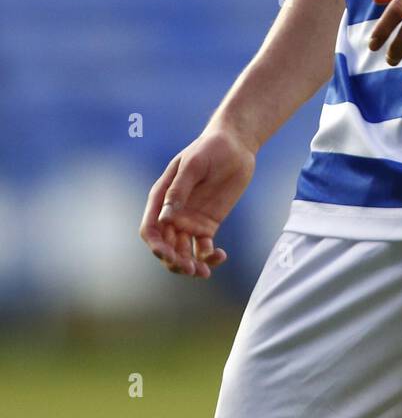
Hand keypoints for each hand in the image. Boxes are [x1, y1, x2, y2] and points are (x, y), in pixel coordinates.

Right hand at [139, 125, 256, 278]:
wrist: (235, 145)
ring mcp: (189, 221)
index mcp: (161, 197)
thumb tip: (165, 218)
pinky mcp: (208, 225)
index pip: (150, 229)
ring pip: (182, 252)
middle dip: (174, 261)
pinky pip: (203, 247)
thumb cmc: (210, 148)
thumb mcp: (193, 165)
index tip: (167, 255)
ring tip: (203, 272)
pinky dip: (208, 256)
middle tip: (190, 268)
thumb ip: (179, 190)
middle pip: (166, 246)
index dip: (156, 246)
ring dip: (189, 265)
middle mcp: (172, 213)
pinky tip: (220, 256)